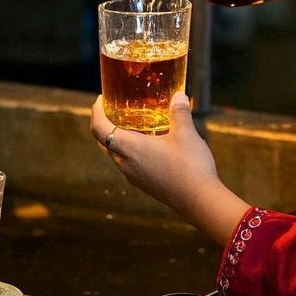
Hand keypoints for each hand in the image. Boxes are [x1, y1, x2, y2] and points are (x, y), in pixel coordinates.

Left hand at [90, 94, 248, 243]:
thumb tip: (178, 95)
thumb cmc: (190, 165)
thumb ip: (179, 112)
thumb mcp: (186, 133)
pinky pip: (128, 163)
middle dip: (104, 124)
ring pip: (116, 154)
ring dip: (117, 138)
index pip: (99, 129)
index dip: (96, 112)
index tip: (101, 100)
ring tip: (133, 124)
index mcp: (130, 148)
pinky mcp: (143, 183)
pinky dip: (129, 150)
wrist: (199, 200)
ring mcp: (134, 176)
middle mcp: (126, 163)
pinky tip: (148, 143)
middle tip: (114, 109)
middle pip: (104, 142)